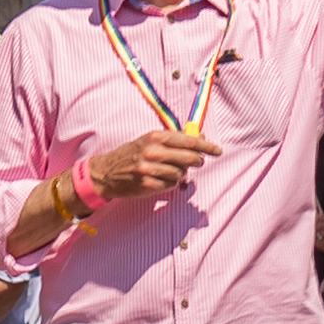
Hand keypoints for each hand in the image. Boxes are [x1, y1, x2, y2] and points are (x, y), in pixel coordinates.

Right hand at [84, 128, 216, 206]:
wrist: (105, 172)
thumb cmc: (130, 154)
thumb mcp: (149, 140)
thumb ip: (174, 139)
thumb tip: (200, 137)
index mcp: (154, 137)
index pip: (189, 141)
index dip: (206, 146)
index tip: (217, 150)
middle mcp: (152, 151)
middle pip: (190, 158)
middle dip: (197, 161)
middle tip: (197, 162)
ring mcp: (150, 169)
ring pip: (181, 173)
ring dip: (179, 174)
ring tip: (166, 171)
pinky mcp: (148, 185)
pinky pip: (170, 185)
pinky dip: (168, 184)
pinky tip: (158, 180)